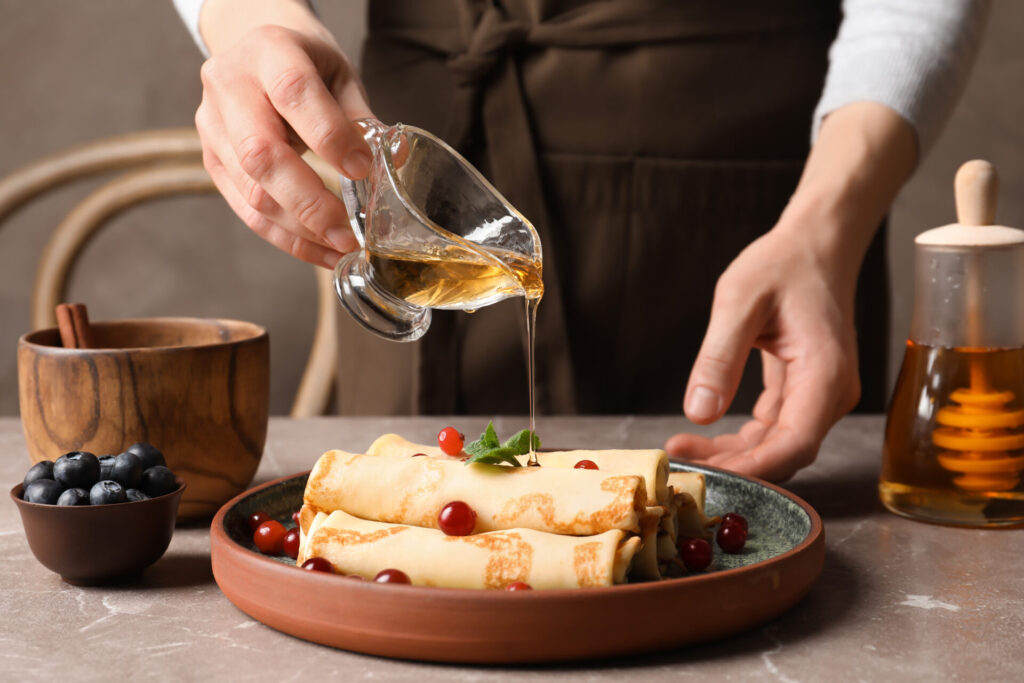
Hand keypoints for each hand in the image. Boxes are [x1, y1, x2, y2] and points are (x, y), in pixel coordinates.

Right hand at [195, 25, 374, 266]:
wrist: (255, 50)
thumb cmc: (306, 64)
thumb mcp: (339, 75)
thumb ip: (361, 118)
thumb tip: (396, 160)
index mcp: (268, 50)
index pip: (292, 94)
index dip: (328, 136)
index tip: (362, 169)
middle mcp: (229, 85)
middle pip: (260, 154)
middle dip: (309, 202)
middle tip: (349, 233)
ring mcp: (212, 126)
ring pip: (252, 191)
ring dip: (301, 230)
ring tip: (343, 247)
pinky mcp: (211, 161)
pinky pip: (246, 210)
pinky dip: (287, 238)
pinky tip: (321, 251)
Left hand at [664, 101, 916, 481]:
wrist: (816, 245)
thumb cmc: (783, 264)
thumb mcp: (739, 302)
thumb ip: (719, 358)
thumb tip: (699, 413)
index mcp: (824, 374)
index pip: (794, 444)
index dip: (752, 468)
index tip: (708, 474)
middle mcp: (831, 393)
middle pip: (784, 452)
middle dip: (734, 465)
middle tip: (680, 462)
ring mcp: (821, 396)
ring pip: (777, 445)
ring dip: (734, 454)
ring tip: (684, 450)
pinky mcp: (806, 392)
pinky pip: (774, 428)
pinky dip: (742, 438)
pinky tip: (705, 437)